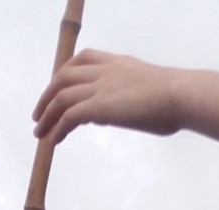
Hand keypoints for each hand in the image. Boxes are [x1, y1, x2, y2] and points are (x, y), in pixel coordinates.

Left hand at [34, 51, 184, 143]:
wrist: (180, 95)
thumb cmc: (174, 99)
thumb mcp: (147, 91)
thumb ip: (129, 97)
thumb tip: (115, 113)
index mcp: (118, 63)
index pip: (84, 59)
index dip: (67, 73)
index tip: (59, 87)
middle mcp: (105, 71)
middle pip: (64, 76)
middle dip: (48, 95)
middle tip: (39, 114)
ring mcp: (100, 87)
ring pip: (61, 96)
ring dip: (46, 115)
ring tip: (39, 132)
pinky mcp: (99, 106)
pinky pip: (69, 116)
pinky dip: (57, 128)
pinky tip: (53, 141)